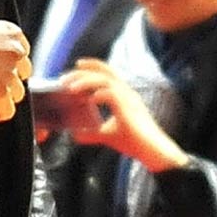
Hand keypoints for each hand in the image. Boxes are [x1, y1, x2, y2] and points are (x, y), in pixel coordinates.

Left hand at [60, 60, 188, 171]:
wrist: (151, 151)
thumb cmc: (134, 142)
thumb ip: (92, 133)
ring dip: (87, 82)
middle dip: (84, 72)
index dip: (94, 66)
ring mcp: (129, 100)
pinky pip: (112, 95)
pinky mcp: (129, 109)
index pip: (109, 73)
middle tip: (64, 78)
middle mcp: (128, 93)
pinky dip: (99, 95)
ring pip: (106, 81)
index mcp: (125, 95)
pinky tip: (89, 100)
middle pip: (105, 73)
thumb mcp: (108, 135)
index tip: (78, 64)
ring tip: (71, 88)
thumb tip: (75, 135)